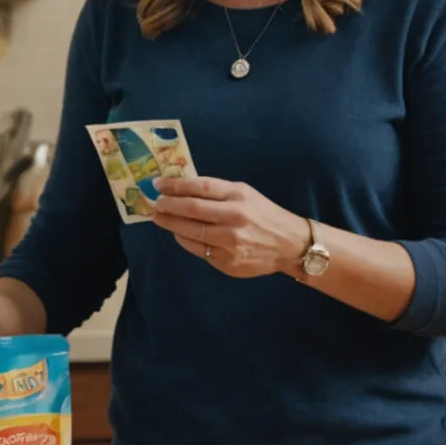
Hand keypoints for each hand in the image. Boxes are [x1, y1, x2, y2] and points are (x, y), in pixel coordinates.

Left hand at [153, 176, 305, 277]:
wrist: (290, 244)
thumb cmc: (264, 215)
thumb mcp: (245, 194)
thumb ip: (217, 191)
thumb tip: (181, 187)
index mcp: (238, 196)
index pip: (199, 187)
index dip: (175, 185)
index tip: (158, 184)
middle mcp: (234, 217)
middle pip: (191, 208)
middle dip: (167, 204)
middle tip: (155, 203)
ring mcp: (230, 241)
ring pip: (191, 231)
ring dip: (169, 223)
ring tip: (159, 217)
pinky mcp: (228, 261)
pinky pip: (197, 249)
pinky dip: (183, 240)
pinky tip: (178, 234)